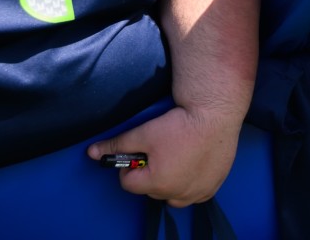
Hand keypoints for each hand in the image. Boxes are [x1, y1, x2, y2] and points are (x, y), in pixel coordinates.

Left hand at [87, 105, 241, 206]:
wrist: (216, 115)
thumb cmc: (180, 125)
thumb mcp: (144, 133)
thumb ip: (117, 145)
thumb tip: (92, 152)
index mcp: (156, 184)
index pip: (128, 183)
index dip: (130, 165)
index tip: (141, 151)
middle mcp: (177, 194)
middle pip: (151, 190)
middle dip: (151, 174)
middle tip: (162, 150)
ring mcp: (198, 193)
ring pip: (173, 195)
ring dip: (170, 182)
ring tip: (177, 157)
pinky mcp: (213, 186)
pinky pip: (195, 194)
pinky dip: (191, 184)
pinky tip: (193, 164)